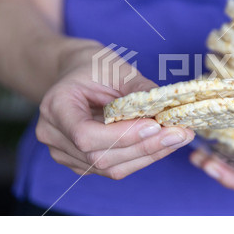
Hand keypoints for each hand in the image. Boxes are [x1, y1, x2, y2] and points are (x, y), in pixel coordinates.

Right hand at [36, 42, 194, 178]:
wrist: (77, 73)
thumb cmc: (95, 66)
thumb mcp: (116, 68)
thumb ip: (139, 90)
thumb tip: (167, 110)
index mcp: (56, 107)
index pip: (85, 135)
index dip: (122, 135)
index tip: (155, 126)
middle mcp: (54, 136)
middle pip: (100, 157)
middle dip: (145, 147)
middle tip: (179, 133)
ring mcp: (66, 153)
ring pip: (111, 167)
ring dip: (149, 155)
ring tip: (178, 138)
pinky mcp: (83, 162)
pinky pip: (114, 167)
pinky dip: (142, 157)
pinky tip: (163, 143)